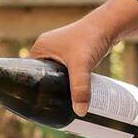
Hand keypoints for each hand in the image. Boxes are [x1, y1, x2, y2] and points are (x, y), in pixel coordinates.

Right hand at [30, 0, 137, 116]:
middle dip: (45, 90)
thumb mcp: (82, 66)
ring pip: (53, 74)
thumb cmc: (91, 39)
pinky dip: (66, 80)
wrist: (110, 25)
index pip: (28, 72)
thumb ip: (80, 89)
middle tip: (49, 108)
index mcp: (40, 48)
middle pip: (41, 75)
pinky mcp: (71, 53)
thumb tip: (79, 112)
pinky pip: (64, 70)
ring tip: (59, 103)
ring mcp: (59, 50)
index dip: (31, 88)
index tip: (36, 104)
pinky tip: (70, 92)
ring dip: (57, 86)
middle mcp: (47, 48)